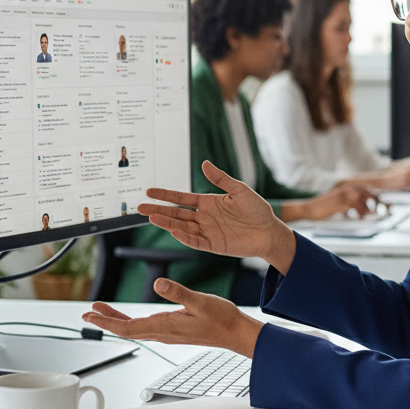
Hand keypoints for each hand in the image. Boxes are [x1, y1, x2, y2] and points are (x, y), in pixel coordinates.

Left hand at [83, 279, 263, 357]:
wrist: (236, 333)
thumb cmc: (222, 318)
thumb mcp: (200, 301)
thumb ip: (178, 292)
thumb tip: (158, 283)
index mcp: (165, 326)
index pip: (128, 327)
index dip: (107, 321)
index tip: (91, 315)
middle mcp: (163, 333)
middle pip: (127, 329)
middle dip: (106, 321)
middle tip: (88, 313)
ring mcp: (168, 333)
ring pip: (135, 329)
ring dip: (116, 320)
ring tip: (102, 310)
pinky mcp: (174, 331)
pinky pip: (145, 328)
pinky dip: (131, 321)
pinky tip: (130, 316)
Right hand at [137, 160, 294, 270]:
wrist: (269, 231)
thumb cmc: (257, 209)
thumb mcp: (239, 189)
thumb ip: (221, 178)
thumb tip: (204, 163)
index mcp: (208, 202)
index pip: (181, 198)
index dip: (165, 195)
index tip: (149, 191)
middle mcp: (204, 217)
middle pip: (176, 213)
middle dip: (158, 210)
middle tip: (140, 208)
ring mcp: (207, 231)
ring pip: (182, 227)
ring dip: (167, 223)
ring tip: (152, 218)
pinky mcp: (213, 245)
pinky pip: (195, 241)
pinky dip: (185, 238)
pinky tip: (174, 232)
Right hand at [295, 182, 375, 219]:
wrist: (309, 208)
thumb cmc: (321, 207)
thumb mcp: (335, 202)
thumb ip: (345, 203)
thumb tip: (356, 209)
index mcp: (343, 188)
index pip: (363, 188)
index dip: (372, 194)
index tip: (378, 202)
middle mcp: (344, 189)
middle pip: (365, 191)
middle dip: (374, 199)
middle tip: (378, 209)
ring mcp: (342, 196)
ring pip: (362, 199)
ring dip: (368, 208)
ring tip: (370, 215)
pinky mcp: (340, 203)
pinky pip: (356, 207)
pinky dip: (360, 212)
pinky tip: (360, 217)